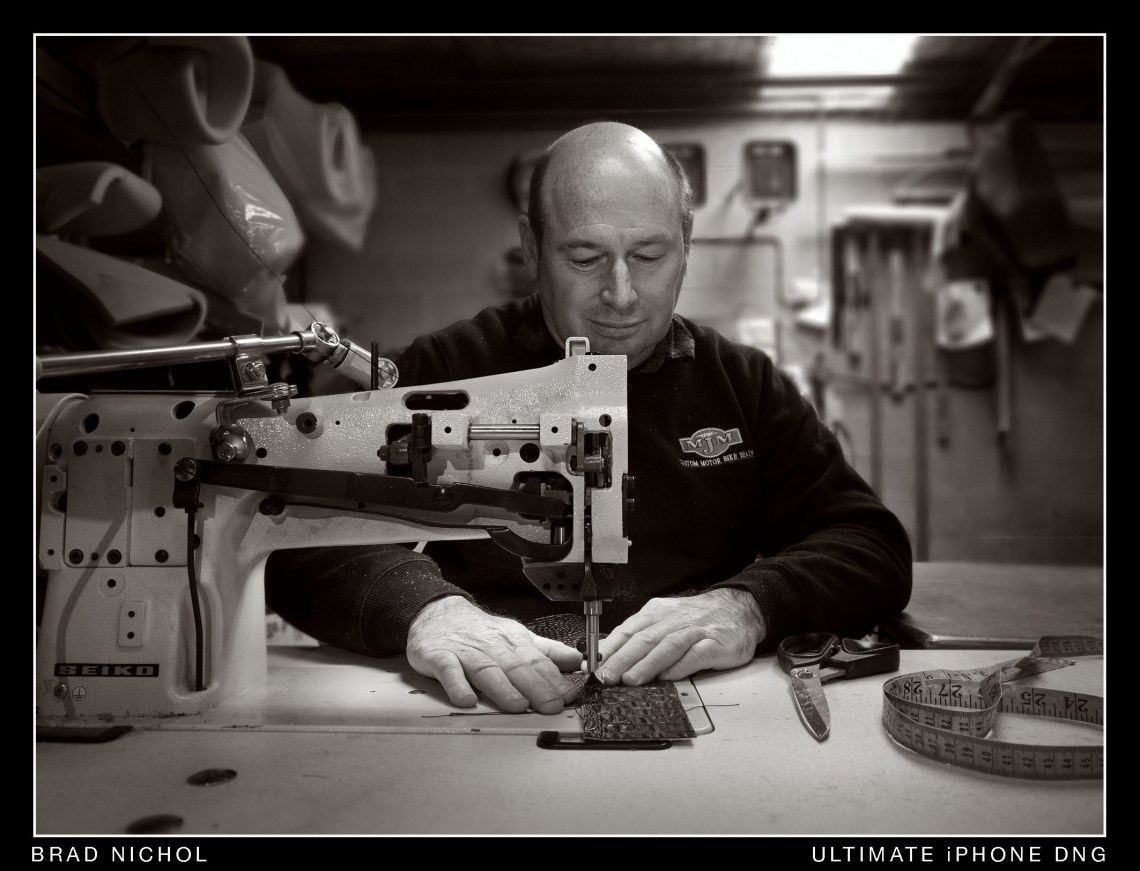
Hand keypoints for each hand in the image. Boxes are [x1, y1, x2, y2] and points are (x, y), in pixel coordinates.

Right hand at [406, 596, 581, 713]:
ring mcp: (465, 651)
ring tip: (517, 705)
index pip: (537, 660)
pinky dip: (457, 684)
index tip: (569, 695)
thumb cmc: (480, 631)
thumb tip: (578, 661)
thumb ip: (546, 651)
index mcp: (513, 640)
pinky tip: (466, 700)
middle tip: (551, 705)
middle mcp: (491, 646)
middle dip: (536, 686)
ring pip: (486, 670)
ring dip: (502, 688)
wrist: (438, 612)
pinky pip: (448, 671)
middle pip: (515, 666)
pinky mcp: (438, 657)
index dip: (554, 678)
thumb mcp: (517, 636)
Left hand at [595, 588, 765, 685]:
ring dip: (647, 664)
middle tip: (606, 677)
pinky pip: (695, 655)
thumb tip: (612, 658)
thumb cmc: (698, 619)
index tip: (593, 666)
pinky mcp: (715, 644)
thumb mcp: (666, 619)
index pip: (628, 630)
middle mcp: (674, 620)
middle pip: (644, 639)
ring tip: (631, 680)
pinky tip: (668, 677)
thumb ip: (642, 636)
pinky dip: (680, 666)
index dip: (610, 649)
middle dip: (621, 659)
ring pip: (666, 646)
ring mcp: (695, 631)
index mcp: (657, 613)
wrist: (739, 609)